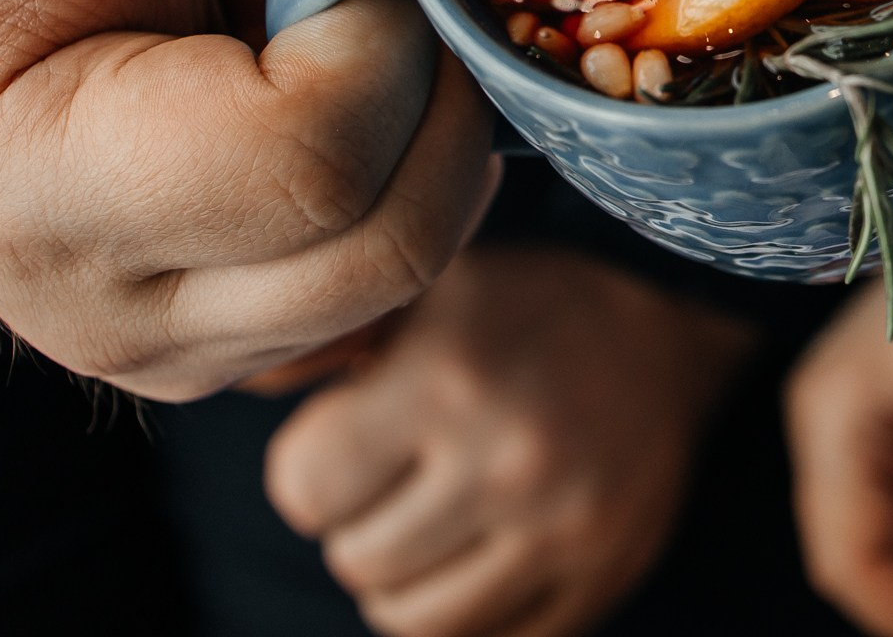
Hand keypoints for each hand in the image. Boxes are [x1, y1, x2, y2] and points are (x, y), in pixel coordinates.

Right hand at [0, 0, 496, 397]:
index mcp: (31, 190)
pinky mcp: (242, 337)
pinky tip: (343, 80)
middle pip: (389, 236)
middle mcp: (108, 309)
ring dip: (428, 122)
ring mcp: (182, 343)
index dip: (377, 25)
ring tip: (340, 20)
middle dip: (426, 77)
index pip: (311, 157)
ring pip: (415, 265)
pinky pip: (404, 274)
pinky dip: (414, 165)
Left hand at [266, 244, 751, 636]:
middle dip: (361, 521)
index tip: (354, 433)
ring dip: (406, 576)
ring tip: (436, 516)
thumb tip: (216, 377)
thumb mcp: (424, 288)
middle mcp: (508, 458)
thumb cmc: (521, 300)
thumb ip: (322, 341)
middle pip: (354, 562)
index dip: (316, 466)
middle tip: (402, 474)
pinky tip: (485, 548)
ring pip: (411, 620)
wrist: (676, 314)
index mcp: (449, 377)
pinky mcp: (606, 573)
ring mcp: (565, 527)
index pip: (306, 489)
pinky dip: (469, 609)